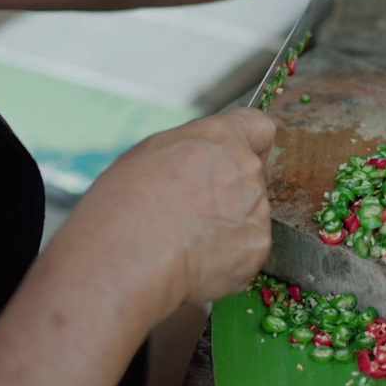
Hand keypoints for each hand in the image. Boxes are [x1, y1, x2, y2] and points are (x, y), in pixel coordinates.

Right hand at [66, 108, 275, 321]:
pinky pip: (247, 248)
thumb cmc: (126, 204)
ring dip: (228, 223)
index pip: (258, 127)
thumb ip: (189, 150)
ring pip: (250, 213)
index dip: (246, 143)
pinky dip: (228, 255)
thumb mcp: (149, 152)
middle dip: (227, 189)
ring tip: (188, 238)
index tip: (233, 155)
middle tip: (190, 208)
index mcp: (220, 138)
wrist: (130, 256)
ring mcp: (256, 210)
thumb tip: (197, 159)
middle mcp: (245, 169)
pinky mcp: (256, 248)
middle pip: (250, 175)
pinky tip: (197, 258)